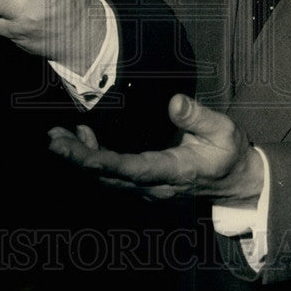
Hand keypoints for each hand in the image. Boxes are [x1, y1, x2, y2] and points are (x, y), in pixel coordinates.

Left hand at [48, 93, 264, 203]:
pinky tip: (81, 137)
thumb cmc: (229, 153)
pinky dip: (92, 157)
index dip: (102, 162)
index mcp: (175, 171)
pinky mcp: (143, 184)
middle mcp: (156, 186)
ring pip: (106, 178)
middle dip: (79, 160)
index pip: (133, 170)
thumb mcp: (224, 130)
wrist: (236, 183)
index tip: (78, 152)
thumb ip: (198, 117)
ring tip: (57, 137)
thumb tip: (174, 101)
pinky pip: (112, 175)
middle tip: (54, 141)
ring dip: (80, 159)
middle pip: (110, 177)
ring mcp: (148, 188)